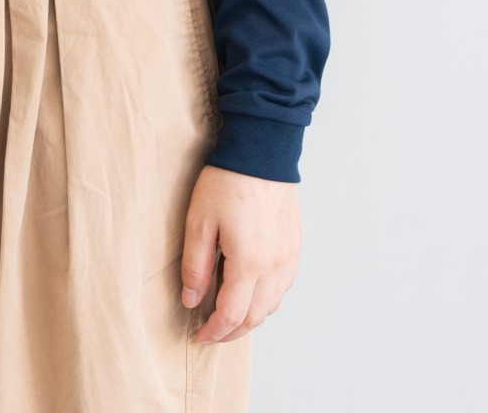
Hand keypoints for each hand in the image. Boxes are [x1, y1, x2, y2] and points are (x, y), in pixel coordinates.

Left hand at [181, 164, 301, 343]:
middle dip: (232, 331)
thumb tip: (192, 300)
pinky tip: (253, 293)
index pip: (231, 315)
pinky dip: (268, 299)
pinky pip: (284, 285)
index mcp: (249, 263)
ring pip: (272, 305)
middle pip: (255, 317)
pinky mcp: (295, 244)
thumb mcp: (199, 221)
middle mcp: (275, 266)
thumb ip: (194, 265)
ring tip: (229, 317)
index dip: (214, 331)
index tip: (199, 335)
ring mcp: (289, 256)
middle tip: (211, 333)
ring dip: (251, 317)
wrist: (261, 151)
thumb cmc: (227, 182)